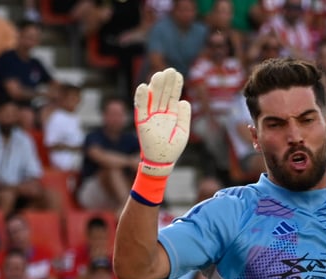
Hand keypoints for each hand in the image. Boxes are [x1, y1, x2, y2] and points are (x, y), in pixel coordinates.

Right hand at [131, 68, 191, 203]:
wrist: (162, 162)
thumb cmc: (172, 149)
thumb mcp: (183, 132)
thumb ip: (184, 117)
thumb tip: (184, 100)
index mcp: (170, 114)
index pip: (172, 97)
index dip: (175, 86)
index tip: (177, 74)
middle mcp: (160, 113)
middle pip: (162, 94)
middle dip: (166, 83)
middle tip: (169, 70)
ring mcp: (150, 117)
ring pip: (152, 98)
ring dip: (155, 87)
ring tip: (159, 75)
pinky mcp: (141, 122)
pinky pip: (140, 108)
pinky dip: (140, 98)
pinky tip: (143, 87)